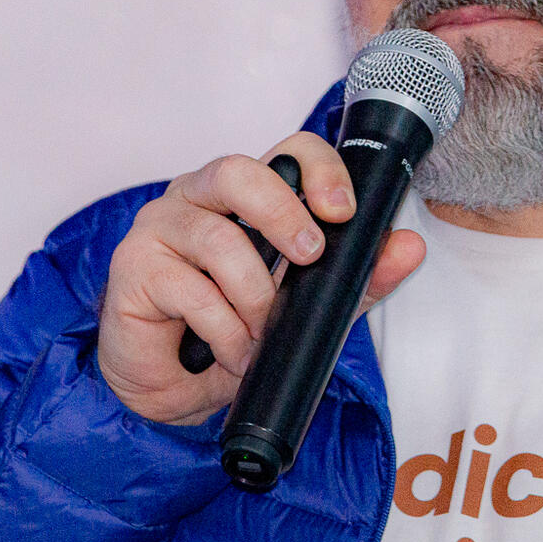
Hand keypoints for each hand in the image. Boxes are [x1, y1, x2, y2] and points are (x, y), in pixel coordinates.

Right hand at [97, 130, 426, 424]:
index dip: (319, 169)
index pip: (286, 151)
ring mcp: (159, 226)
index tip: (343, 211)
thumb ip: (357, 276)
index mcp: (244, 194)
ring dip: (254, 297)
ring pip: (217, 240)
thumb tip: (408, 247)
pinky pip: (190, 290)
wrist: (175, 390)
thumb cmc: (234, 332)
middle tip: (308, 257)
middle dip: (283, 213)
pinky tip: (230, 350)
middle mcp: (198, 196)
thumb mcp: (309, 306)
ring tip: (261, 332)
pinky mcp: (134, 268)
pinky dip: (224, 330)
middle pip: (239, 171)